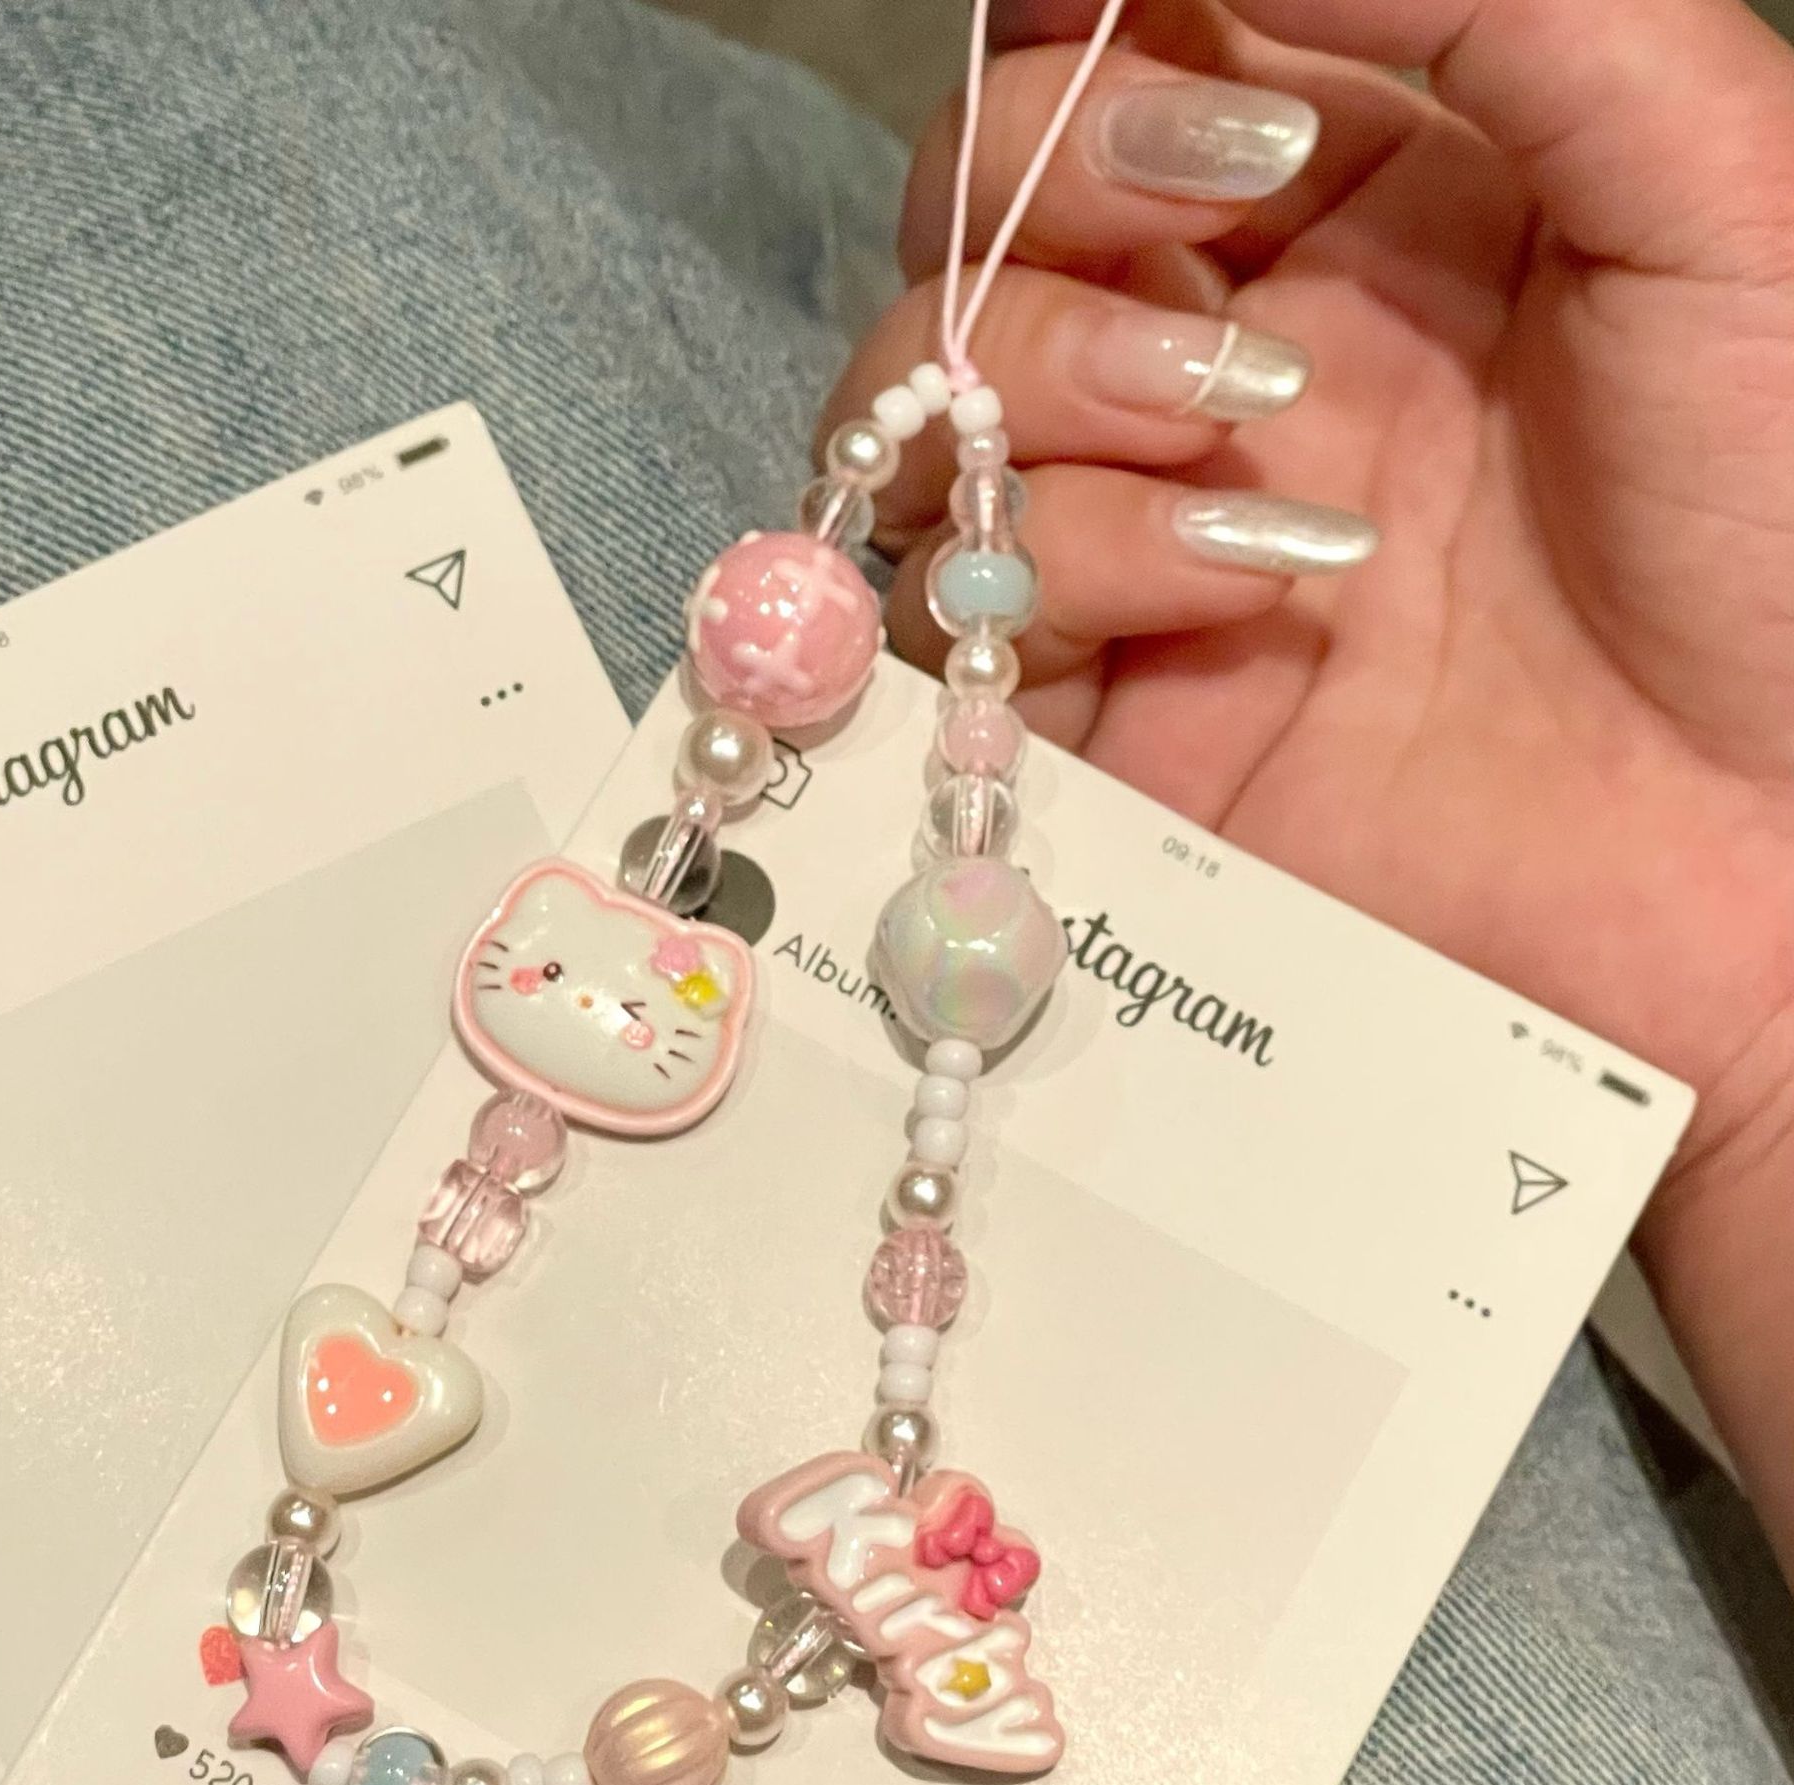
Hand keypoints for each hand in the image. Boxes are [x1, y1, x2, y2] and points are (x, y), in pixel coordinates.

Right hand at [823, 0, 1793, 1573]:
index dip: (1081, 11)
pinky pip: (951, 591)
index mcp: (1342, 211)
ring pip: (919, 386)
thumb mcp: (1705, 193)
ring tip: (1237, 407)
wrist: (1757, 857)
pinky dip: (1076, 551)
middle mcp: (1201, 354)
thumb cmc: (1768, 524)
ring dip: (1052, 355)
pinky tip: (1245, 586)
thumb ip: (1497, 11)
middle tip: (1207, 191)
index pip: (1121, 54)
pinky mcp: (1085, 704)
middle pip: (973, 204)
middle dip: (1051, 158)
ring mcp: (1130, 531)